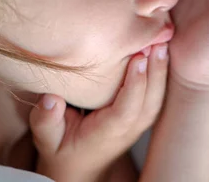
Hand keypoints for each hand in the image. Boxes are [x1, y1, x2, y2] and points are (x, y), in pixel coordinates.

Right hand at [29, 44, 168, 181]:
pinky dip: (160, 73)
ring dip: (161, 69)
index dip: (135, 84)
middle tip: (158, 40)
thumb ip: (46, 121)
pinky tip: (160, 50)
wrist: (80, 168)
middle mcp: (128, 128)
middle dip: (155, 70)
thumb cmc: (62, 150)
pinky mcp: (142, 115)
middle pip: (150, 101)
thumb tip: (51, 99)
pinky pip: (157, 94)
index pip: (126, 110)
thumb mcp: (46, 139)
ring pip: (157, 97)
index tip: (138, 58)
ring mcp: (138, 124)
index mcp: (107, 132)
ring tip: (163, 40)